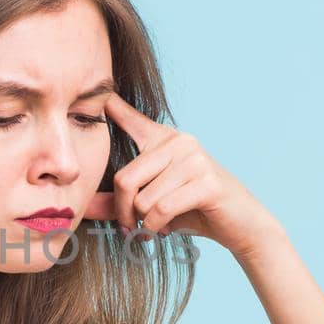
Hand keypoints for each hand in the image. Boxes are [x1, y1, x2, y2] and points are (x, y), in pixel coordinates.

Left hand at [82, 91, 284, 258]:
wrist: (241, 225)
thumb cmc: (193, 211)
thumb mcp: (150, 204)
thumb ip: (117, 203)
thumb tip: (82, 208)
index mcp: (165, 140)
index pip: (132, 120)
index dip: (113, 108)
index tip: (100, 94)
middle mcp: (179, 142)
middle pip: (125, 179)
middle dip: (123, 212)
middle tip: (130, 227)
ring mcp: (195, 159)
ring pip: (143, 200)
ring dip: (145, 223)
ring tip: (158, 224)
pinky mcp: (206, 182)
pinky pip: (161, 210)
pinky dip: (158, 228)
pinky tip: (168, 228)